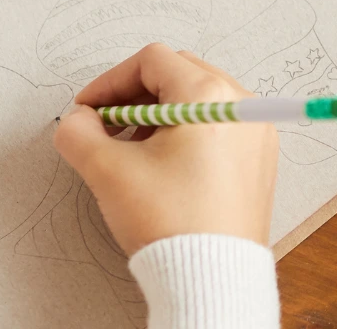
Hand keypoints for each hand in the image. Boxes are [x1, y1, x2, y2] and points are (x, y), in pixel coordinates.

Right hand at [53, 44, 278, 254]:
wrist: (211, 274)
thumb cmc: (170, 221)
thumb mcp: (108, 172)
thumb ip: (79, 134)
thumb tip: (76, 120)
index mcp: (209, 95)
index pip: (151, 61)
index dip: (110, 82)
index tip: (87, 110)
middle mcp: (242, 104)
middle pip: (179, 73)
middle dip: (135, 96)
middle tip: (106, 126)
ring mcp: (256, 131)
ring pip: (199, 100)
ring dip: (159, 115)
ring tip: (131, 150)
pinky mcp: (259, 158)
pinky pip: (219, 126)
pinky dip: (187, 133)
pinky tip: (162, 165)